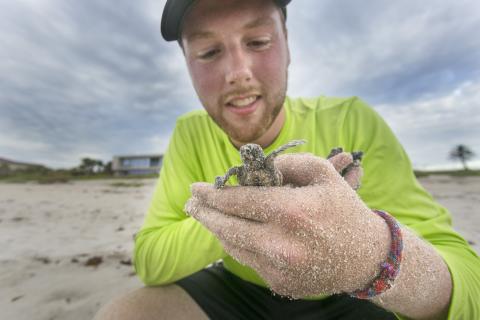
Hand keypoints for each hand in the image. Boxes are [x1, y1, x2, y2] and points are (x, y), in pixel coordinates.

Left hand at [185, 153, 388, 297]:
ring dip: (216, 228)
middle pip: (226, 226)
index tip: (195, 187)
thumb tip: (257, 166)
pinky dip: (235, 244)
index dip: (212, 193)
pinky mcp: (279, 283)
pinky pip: (246, 260)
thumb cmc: (343, 210)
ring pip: (232, 245)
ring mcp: (278, 268)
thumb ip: (288, 162)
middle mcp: (281, 243)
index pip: (238, 200)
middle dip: (203, 212)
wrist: (366, 258)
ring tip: (207, 215)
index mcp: (292, 211)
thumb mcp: (323, 174)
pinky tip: (231, 232)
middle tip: (190, 202)